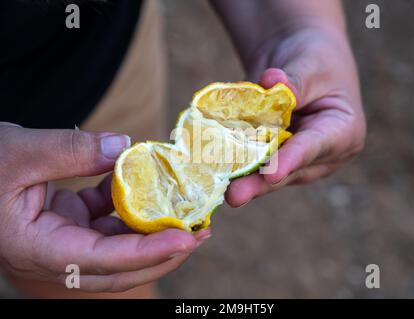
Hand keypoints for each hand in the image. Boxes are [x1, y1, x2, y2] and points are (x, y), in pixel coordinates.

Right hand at [0, 123, 208, 291]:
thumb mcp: (17, 152)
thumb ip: (69, 150)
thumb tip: (124, 148)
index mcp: (38, 249)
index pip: (103, 260)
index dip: (148, 252)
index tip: (186, 238)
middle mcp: (55, 254)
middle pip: (119, 268)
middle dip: (163, 254)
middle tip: (200, 232)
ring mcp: (64, 239)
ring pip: (119, 247)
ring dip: (152, 231)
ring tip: (187, 212)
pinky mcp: (70, 222)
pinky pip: (108, 221)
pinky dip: (130, 205)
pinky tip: (147, 186)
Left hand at [226, 28, 365, 205]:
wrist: (299, 58)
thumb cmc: (315, 59)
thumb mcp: (311, 64)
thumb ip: (293, 80)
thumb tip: (270, 83)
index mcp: (342, 132)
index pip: (314, 147)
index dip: (291, 160)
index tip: (272, 175)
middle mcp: (319, 155)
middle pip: (287, 170)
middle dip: (259, 183)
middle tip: (235, 196)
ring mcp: (293, 158)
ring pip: (266, 171)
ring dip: (241, 178)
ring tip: (221, 190)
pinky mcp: (270, 155)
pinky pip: (252, 160)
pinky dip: (233, 162)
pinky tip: (212, 169)